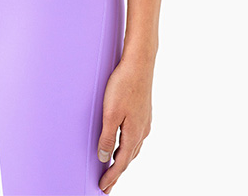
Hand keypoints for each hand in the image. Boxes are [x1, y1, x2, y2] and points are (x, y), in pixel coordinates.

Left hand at [97, 56, 153, 193]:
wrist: (139, 63)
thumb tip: (105, 158)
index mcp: (134, 134)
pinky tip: (123, 143)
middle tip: (107, 184)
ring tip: (113, 167)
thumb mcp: (110, 113)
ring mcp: (144, 121)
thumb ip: (108, 137)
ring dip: (123, 160)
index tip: (102, 188)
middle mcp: (142, 130)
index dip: (111, 177)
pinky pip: (135, 136)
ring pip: (133, 148)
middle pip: (129, 158)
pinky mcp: (143, 112)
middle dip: (117, 172)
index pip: (121, 163)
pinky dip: (127, 146)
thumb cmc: (123, 85)